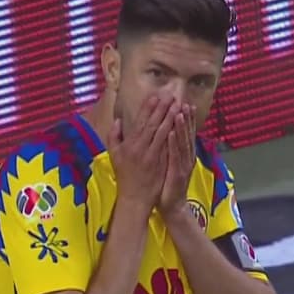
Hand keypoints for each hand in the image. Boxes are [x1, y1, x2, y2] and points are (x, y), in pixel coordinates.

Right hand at [109, 95, 176, 212]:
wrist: (134, 198)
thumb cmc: (124, 176)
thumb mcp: (114, 155)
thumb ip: (114, 136)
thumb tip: (119, 120)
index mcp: (129, 144)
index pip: (140, 122)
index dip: (148, 108)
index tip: (155, 96)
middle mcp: (140, 148)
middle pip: (153, 124)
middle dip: (162, 108)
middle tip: (170, 95)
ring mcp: (152, 156)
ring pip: (162, 133)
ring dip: (170, 118)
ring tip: (177, 105)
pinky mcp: (161, 164)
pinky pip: (168, 146)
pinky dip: (174, 134)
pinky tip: (179, 124)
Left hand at [158, 103, 196, 219]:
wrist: (172, 206)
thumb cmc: (167, 184)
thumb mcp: (169, 163)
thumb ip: (170, 149)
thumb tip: (168, 133)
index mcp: (183, 154)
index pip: (185, 133)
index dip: (186, 118)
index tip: (183, 102)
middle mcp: (187, 157)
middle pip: (187, 134)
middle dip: (186, 118)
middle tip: (184, 102)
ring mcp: (183, 165)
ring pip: (183, 143)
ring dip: (181, 127)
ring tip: (178, 112)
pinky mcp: (178, 174)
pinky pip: (175, 156)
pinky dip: (173, 144)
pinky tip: (171, 133)